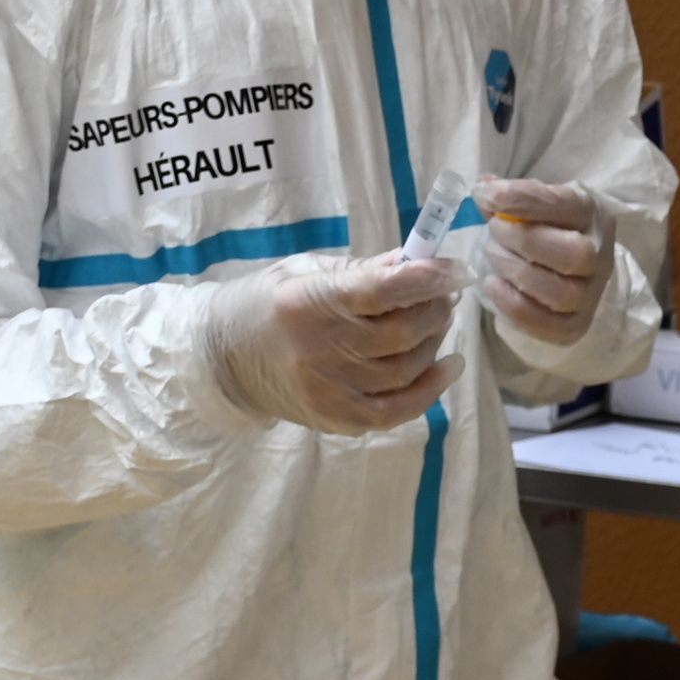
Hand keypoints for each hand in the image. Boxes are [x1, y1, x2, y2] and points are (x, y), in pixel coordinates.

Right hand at [196, 249, 458, 433]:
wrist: (223, 360)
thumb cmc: (268, 305)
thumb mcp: (307, 271)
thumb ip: (364, 270)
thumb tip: (420, 261)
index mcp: (308, 301)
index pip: (381, 290)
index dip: (427, 278)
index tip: (456, 269)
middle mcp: (318, 348)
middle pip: (402, 333)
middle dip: (435, 309)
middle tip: (443, 294)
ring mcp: (328, 389)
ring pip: (406, 369)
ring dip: (434, 342)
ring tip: (436, 323)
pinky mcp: (336, 418)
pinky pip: (398, 410)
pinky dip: (431, 388)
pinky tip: (447, 366)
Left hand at [472, 179, 611, 345]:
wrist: (574, 269)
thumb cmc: (550, 228)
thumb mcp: (538, 203)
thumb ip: (511, 195)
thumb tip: (483, 191)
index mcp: (591, 215)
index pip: (565, 205)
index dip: (523, 200)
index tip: (487, 195)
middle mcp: (600, 256)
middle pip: (573, 254)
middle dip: (524, 241)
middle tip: (493, 230)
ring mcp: (591, 295)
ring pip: (562, 294)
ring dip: (517, 273)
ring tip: (493, 257)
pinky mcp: (575, 326)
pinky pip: (549, 326)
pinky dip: (515, 308)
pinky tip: (494, 286)